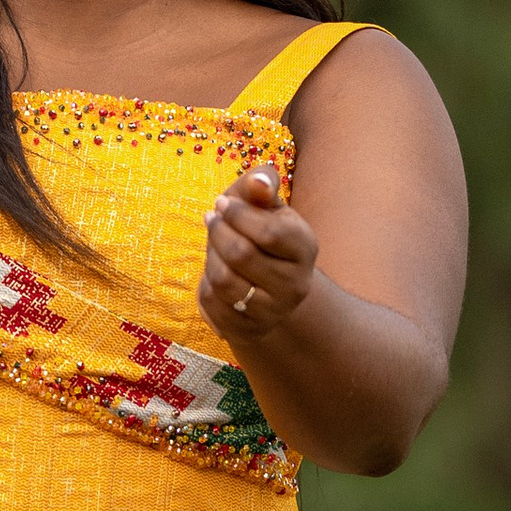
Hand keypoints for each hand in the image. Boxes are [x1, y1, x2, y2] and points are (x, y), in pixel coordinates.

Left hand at [199, 165, 320, 338]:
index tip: (222, 203)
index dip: (238, 214)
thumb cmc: (261, 232)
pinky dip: (205, 282)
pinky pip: (211, 302)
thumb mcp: (265, 204)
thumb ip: (262, 184)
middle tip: (211, 219)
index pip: (270, 232)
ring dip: (210, 257)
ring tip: (214, 245)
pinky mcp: (248, 330)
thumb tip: (258, 181)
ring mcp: (273, 312)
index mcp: (305, 248)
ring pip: (223, 280)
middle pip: (241, 255)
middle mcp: (296, 285)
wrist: (265, 284)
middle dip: (218, 232)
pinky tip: (214, 272)